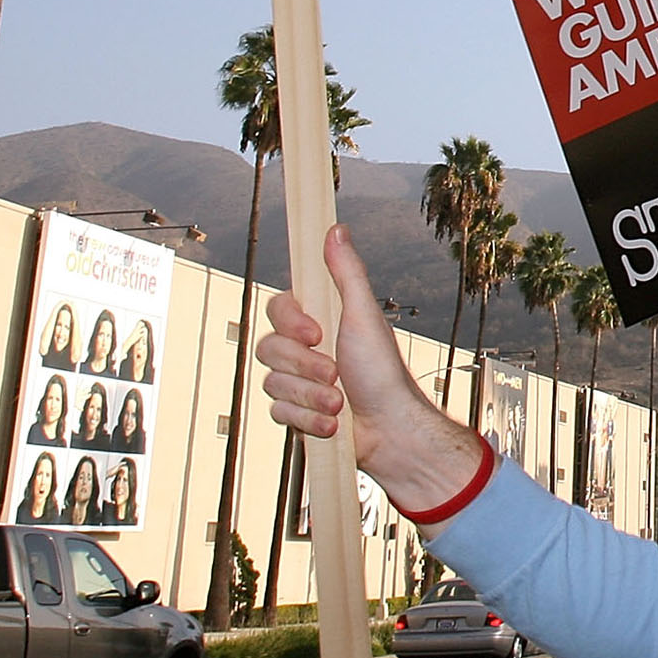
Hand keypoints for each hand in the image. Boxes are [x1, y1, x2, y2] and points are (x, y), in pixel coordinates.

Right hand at [258, 225, 484, 527]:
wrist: (389, 429)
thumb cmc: (383, 371)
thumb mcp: (363, 316)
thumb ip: (346, 273)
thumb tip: (335, 228)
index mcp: (320, 322)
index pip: (277, 309)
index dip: (291, 323)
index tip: (317, 333)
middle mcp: (305, 350)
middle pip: (269, 348)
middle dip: (305, 367)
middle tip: (335, 374)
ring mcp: (299, 382)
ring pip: (272, 383)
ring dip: (309, 396)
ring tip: (339, 402)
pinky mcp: (296, 413)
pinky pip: (278, 412)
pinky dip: (307, 419)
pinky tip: (332, 422)